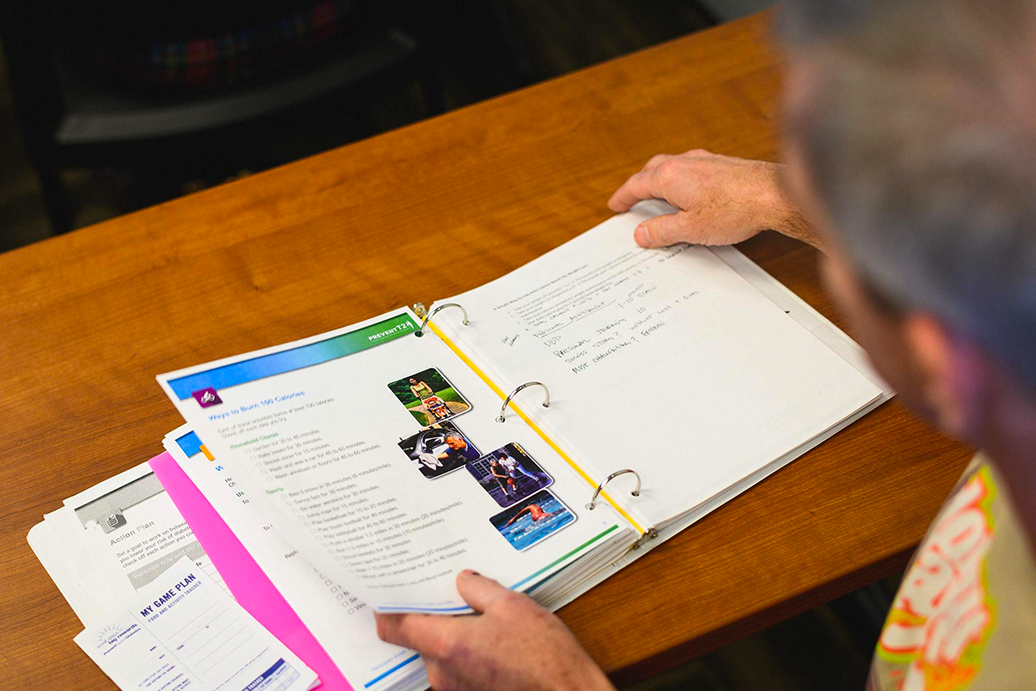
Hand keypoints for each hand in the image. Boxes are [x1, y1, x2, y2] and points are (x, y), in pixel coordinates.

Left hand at [376, 570, 615, 690]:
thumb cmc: (544, 656)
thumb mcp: (513, 606)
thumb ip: (480, 589)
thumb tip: (464, 580)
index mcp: (446, 644)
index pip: (393, 627)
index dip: (385, 607)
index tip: (387, 589)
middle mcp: (442, 672)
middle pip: (418, 637)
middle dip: (431, 613)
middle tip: (446, 589)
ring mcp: (456, 688)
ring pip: (439, 652)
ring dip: (452, 632)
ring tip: (478, 611)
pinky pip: (456, 667)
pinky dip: (465, 650)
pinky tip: (492, 636)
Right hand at [607, 149, 818, 249]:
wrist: (773, 195)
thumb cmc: (735, 208)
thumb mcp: (690, 229)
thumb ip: (662, 231)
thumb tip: (642, 233)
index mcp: (669, 176)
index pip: (636, 185)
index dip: (623, 197)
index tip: (615, 205)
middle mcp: (685, 162)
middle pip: (652, 171)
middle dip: (639, 185)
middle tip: (631, 200)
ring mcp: (705, 160)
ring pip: (672, 168)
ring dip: (660, 182)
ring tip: (659, 199)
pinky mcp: (722, 165)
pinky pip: (691, 170)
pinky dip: (680, 181)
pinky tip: (689, 194)